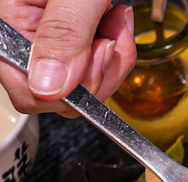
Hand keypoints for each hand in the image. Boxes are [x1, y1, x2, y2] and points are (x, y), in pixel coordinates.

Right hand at [0, 0, 136, 117]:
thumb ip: (63, 34)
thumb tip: (50, 88)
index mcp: (8, 27)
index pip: (30, 93)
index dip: (74, 88)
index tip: (102, 51)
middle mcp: (24, 42)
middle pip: (64, 96)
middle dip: (102, 69)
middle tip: (113, 32)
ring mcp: (48, 46)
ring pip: (87, 86)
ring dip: (114, 57)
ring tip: (115, 19)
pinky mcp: (71, 45)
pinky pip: (98, 69)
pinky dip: (116, 50)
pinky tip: (114, 23)